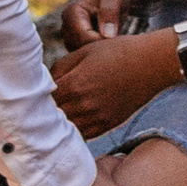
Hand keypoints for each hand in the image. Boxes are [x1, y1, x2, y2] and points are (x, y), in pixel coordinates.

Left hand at [50, 25, 183, 137]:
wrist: (151, 64)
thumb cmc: (118, 52)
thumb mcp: (85, 51)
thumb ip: (61, 67)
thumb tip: (46, 81)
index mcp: (74, 84)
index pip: (44, 98)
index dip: (38, 95)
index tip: (35, 93)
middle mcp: (84, 105)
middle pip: (53, 116)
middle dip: (47, 110)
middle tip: (41, 106)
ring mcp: (97, 118)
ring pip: (67, 129)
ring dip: (60, 122)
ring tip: (56, 114)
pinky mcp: (108, 124)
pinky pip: (84, 134)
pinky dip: (75, 128)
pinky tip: (74, 119)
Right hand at [58, 0, 139, 50]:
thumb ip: (110, 13)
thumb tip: (107, 35)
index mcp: (71, 13)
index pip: (83, 39)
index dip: (101, 42)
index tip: (116, 37)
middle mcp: (66, 26)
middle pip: (80, 49)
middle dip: (99, 47)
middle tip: (117, 39)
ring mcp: (69, 37)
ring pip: (82, 55)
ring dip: (98, 51)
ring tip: (113, 39)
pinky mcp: (76, 44)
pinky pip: (85, 56)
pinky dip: (97, 53)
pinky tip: (108, 43)